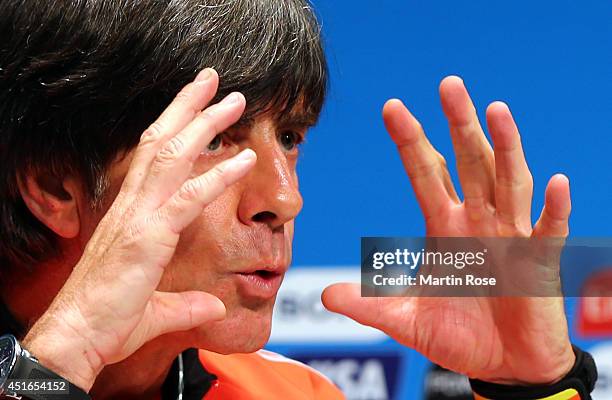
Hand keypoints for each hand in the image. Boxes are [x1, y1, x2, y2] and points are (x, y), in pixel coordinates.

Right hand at [22, 69, 255, 390]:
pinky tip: (245, 159)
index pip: (152, 157)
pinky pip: (189, 198)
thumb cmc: (107, 321)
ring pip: (173, 156)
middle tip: (213, 79)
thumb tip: (214, 304)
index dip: (173, 127)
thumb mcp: (157, 308)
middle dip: (188, 106)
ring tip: (234, 99)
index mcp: (131, 214)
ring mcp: (139, 217)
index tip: (196, 105)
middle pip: (161, 142)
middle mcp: (133, 206)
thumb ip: (186, 302)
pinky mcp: (148, 237)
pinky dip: (219, 176)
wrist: (77, 339)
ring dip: (205, 123)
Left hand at [322, 76, 574, 384]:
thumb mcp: (405, 320)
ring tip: (495, 110)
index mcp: (445, 227)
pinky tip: (556, 182)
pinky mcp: (539, 263)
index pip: (426, 174)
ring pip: (509, 182)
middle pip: (470, 163)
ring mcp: (510, 237)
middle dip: (459, 124)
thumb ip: (369, 305)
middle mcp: (478, 222)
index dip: (410, 142)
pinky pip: (548, 230)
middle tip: (448, 84)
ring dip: (505, 147)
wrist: (500, 366)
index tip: (392, 107)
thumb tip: (324, 297)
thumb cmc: (458, 336)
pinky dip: (553, 209)